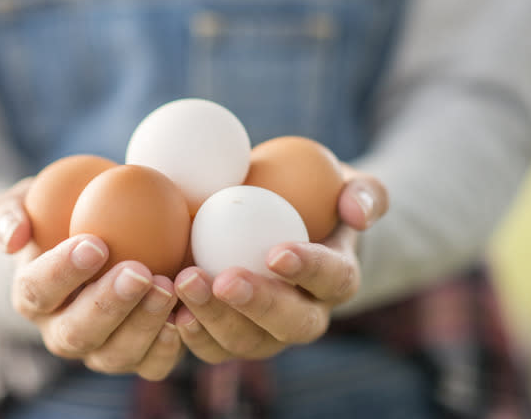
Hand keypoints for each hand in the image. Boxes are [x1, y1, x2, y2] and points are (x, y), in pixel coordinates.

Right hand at [0, 179, 183, 380]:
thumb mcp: (30, 199)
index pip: (37, 290)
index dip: (62, 271)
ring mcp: (101, 350)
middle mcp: (62, 332)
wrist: (106, 233)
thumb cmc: (64, 213)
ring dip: (142, 325)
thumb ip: (7, 212)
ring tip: (167, 288)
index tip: (95, 243)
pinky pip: (151, 366)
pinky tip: (183, 318)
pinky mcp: (139, 358)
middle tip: (138, 272)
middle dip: (107, 306)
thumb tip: (14, 238)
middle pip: (76, 333)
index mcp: (33, 296)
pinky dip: (168, 348)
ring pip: (115, 355)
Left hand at [173, 167, 387, 362]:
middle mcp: (306, 316)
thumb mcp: (342, 182)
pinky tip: (167, 307)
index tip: (276, 252)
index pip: (333, 279)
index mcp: (338, 279)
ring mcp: (266, 334)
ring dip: (214, 318)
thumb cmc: (310, 197)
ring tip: (184, 283)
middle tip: (224, 280)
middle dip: (258, 306)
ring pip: (246, 342)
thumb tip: (359, 215)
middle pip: (291, 324)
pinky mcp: (227, 339)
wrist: (272, 224)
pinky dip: (188, 332)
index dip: (309, 270)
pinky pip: (210, 347)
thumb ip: (363, 191)